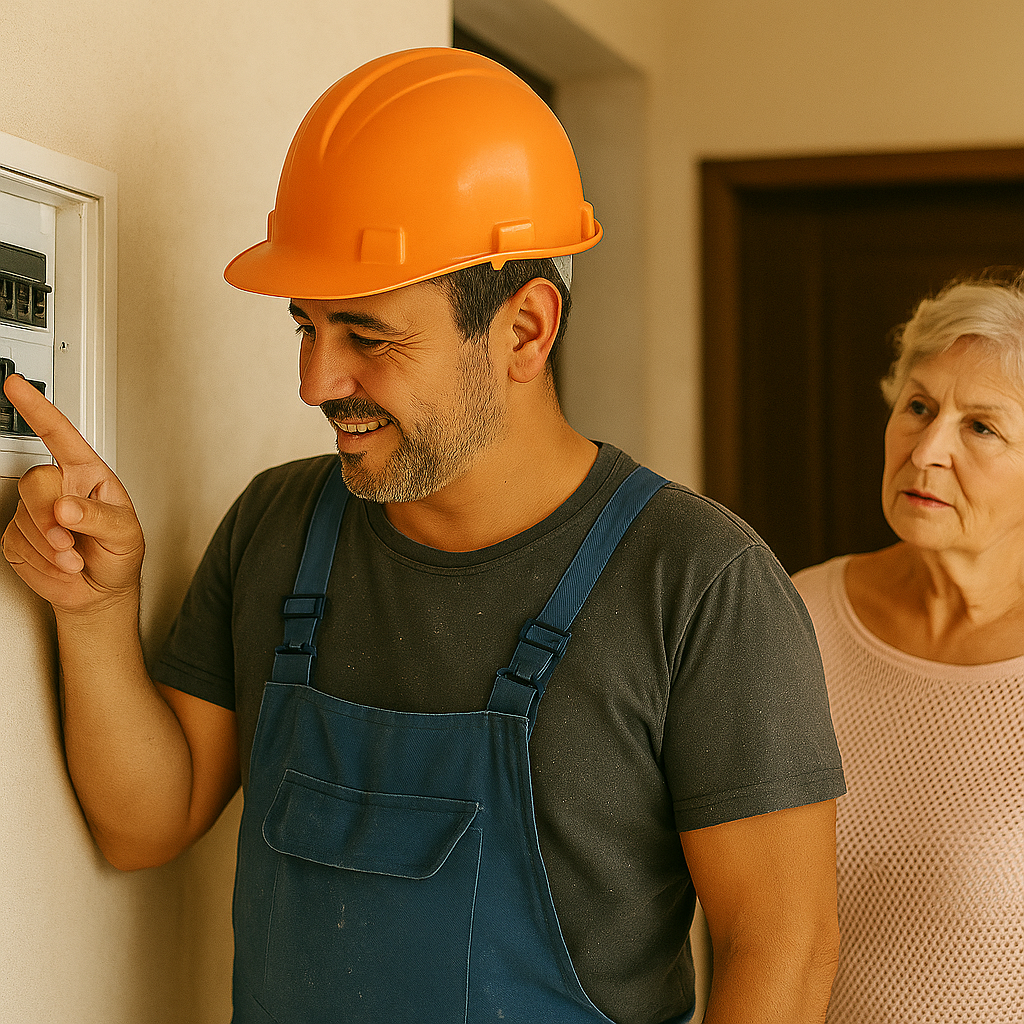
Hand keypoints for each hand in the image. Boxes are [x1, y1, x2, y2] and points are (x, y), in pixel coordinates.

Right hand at [1, 373, 143, 613]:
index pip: (60, 436)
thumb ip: (99, 518)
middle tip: (68, 541)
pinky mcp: (18, 536)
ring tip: (74, 557)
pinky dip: (41, 560)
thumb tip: (66, 507)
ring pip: (24, 515)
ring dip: (49, 544)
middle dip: (48, 516)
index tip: (16, 387)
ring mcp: (36, 512)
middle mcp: (60, 488)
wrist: (100, 591)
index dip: (38, 410)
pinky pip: (17, 542)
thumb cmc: (119, 555)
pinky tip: (61, 564)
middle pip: (35, 482)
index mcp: (88, 476)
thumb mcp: (125, 534)